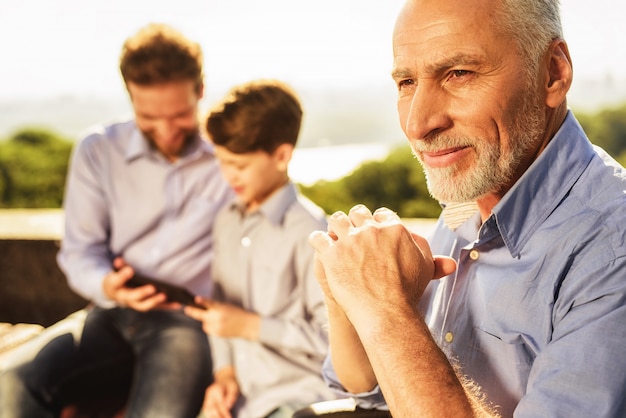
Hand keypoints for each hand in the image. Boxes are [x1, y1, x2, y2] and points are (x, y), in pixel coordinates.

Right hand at [102, 257, 174, 310]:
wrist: (115, 293)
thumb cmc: (118, 279)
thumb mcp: (116, 271)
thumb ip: (120, 266)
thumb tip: (119, 260)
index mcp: (115, 287)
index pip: (116, 282)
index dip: (122, 276)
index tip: (130, 270)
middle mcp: (124, 298)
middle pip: (133, 297)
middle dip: (142, 293)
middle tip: (152, 288)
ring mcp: (135, 304)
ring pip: (144, 305)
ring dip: (155, 301)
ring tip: (165, 296)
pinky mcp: (146, 306)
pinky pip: (156, 308)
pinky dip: (167, 306)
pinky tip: (178, 304)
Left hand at [185, 299, 260, 340]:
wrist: (247, 325)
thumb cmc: (237, 313)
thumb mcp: (226, 306)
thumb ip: (214, 307)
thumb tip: (201, 307)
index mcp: (221, 309)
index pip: (210, 303)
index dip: (202, 301)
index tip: (196, 299)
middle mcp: (218, 318)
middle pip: (200, 315)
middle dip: (192, 312)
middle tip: (187, 309)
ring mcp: (217, 327)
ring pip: (204, 324)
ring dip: (206, 320)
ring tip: (216, 319)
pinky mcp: (217, 334)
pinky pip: (208, 329)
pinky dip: (210, 326)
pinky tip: (219, 324)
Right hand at [201, 366, 238, 417]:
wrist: (224, 380)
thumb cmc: (230, 385)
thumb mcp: (234, 388)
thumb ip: (231, 396)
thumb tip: (228, 406)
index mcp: (216, 389)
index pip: (220, 403)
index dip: (224, 412)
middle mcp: (209, 394)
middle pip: (212, 408)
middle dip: (218, 416)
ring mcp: (207, 398)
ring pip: (207, 410)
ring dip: (213, 417)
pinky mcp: (206, 402)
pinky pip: (207, 411)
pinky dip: (210, 416)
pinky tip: (216, 417)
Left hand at [309, 205, 455, 323]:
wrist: (386, 312)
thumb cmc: (407, 293)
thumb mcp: (425, 270)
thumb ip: (431, 257)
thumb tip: (444, 257)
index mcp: (394, 228)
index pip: (381, 214)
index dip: (376, 221)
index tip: (372, 227)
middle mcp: (371, 230)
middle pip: (358, 213)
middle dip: (355, 220)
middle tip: (351, 228)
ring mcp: (349, 240)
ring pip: (336, 220)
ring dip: (335, 225)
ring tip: (333, 232)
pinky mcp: (331, 253)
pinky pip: (319, 238)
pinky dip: (318, 240)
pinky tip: (318, 243)